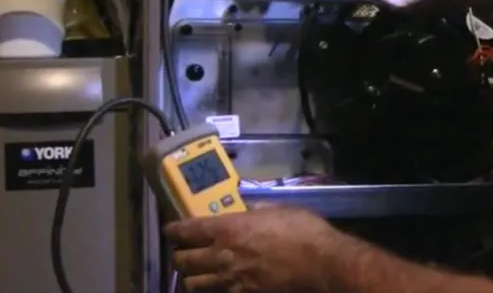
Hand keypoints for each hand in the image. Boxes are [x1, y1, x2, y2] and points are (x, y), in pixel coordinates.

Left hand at [164, 204, 341, 291]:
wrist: (322, 263)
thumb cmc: (303, 229)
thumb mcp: (279, 208)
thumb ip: (257, 208)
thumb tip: (248, 208)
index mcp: (228, 228)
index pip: (187, 230)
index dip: (174, 230)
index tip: (170, 229)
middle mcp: (222, 255)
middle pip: (183, 260)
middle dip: (178, 255)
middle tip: (182, 251)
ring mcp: (231, 279)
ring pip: (194, 283)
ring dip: (191, 276)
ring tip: (196, 272)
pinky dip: (216, 290)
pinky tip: (223, 285)